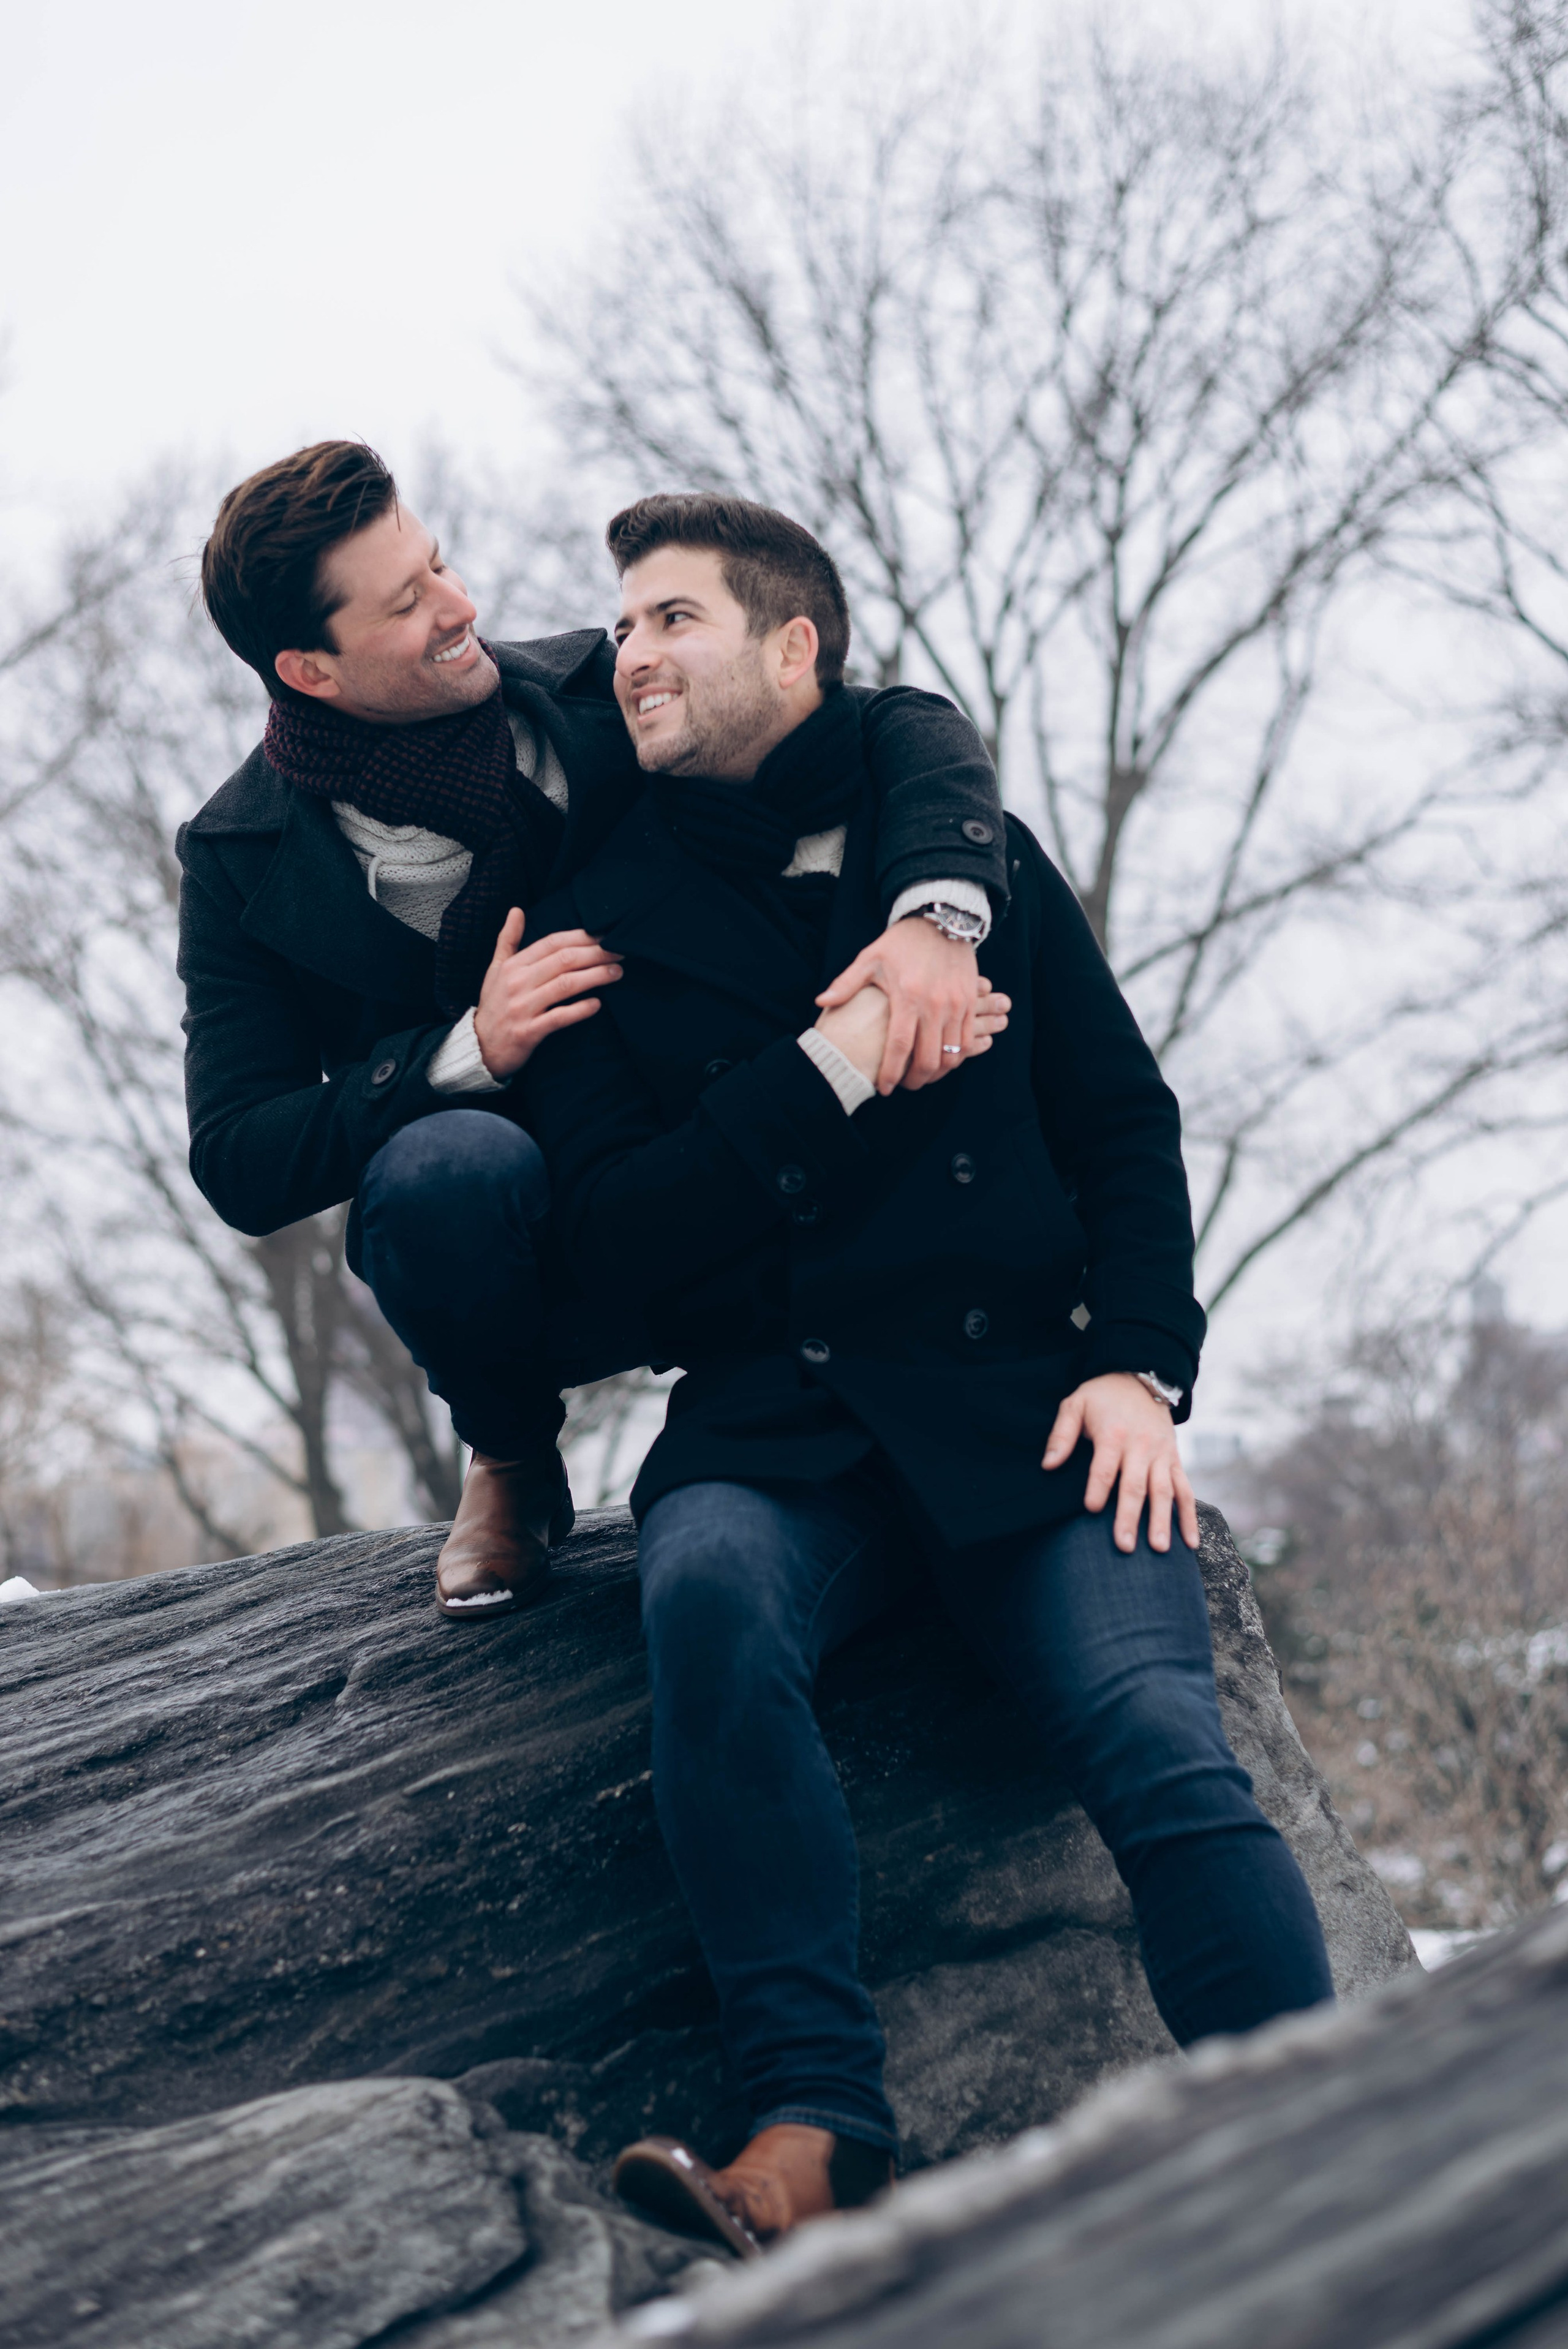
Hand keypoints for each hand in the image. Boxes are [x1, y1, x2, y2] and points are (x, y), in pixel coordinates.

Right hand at [472, 908, 623, 1080]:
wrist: (479, 1047)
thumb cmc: (494, 1005)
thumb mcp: (495, 969)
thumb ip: (508, 940)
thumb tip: (516, 910)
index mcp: (513, 966)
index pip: (552, 943)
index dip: (581, 936)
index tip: (605, 935)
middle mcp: (517, 983)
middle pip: (564, 960)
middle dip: (596, 953)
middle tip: (620, 951)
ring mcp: (523, 1007)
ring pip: (565, 985)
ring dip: (595, 977)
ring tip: (617, 972)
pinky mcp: (528, 1032)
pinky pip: (558, 1018)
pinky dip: (579, 1010)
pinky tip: (597, 1004)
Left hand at [816, 916, 1009, 1093]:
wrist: (943, 920)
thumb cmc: (902, 942)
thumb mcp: (870, 958)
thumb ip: (846, 984)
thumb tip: (821, 1001)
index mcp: (907, 997)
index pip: (899, 1046)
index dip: (890, 1072)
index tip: (883, 1088)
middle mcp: (934, 1005)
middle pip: (928, 1059)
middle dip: (915, 1081)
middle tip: (904, 1086)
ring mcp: (956, 1005)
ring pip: (951, 1055)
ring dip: (937, 1072)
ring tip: (922, 1075)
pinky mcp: (969, 1003)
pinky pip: (966, 1041)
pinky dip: (955, 1057)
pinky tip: (941, 1059)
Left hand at [1042, 1372, 1197, 1554]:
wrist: (1140, 1378)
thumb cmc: (1102, 1396)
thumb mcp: (1075, 1404)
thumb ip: (1061, 1435)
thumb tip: (1048, 1465)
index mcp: (1114, 1434)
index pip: (1105, 1466)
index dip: (1098, 1487)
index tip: (1091, 1509)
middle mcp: (1141, 1447)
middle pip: (1135, 1486)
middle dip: (1130, 1517)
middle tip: (1124, 1546)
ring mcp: (1161, 1455)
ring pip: (1164, 1492)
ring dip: (1162, 1521)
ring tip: (1159, 1549)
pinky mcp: (1174, 1460)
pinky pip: (1185, 1490)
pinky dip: (1189, 1517)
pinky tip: (1190, 1542)